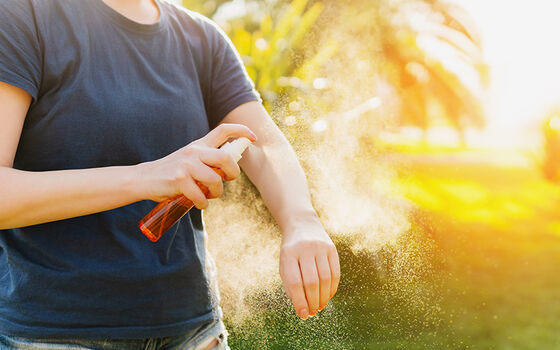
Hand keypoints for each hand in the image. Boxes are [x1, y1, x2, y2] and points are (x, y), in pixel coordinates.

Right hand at [137, 123, 256, 207]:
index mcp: (199, 145)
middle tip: (229, 180)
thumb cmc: (170, 173)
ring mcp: (186, 165)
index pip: (223, 130)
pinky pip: (200, 195)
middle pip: (226, 158)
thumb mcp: (189, 160)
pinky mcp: (179, 180)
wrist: (143, 179)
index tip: (253, 138)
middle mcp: (194, 152)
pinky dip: (202, 203)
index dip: (242, 131)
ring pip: (215, 180)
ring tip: (209, 196)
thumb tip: (229, 171)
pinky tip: (198, 203)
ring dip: (216, 193)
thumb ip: (206, 161)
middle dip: (234, 172)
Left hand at [279, 216, 339, 318]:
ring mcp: (320, 247)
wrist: (302, 225)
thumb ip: (291, 286)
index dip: (299, 301)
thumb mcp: (285, 265)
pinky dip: (332, 288)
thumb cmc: (291, 252)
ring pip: (325, 278)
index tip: (303, 314)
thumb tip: (303, 309)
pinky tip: (328, 296)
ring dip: (324, 297)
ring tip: (320, 306)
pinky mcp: (332, 248)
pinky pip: (335, 273)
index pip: (294, 282)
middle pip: (311, 282)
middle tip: (313, 312)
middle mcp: (305, 248)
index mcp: (288, 253)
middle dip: (313, 301)